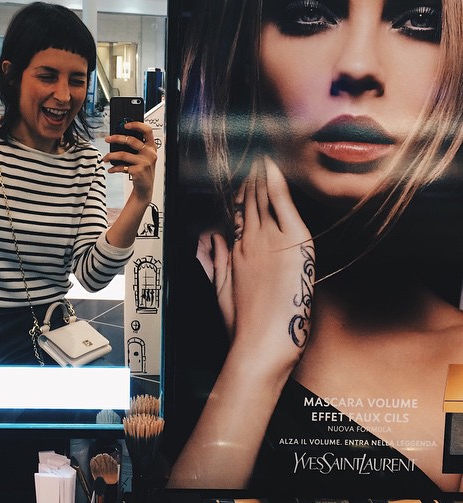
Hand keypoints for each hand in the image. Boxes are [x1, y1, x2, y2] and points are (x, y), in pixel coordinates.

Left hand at [104, 121, 156, 202]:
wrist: (145, 188)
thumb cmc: (143, 170)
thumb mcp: (144, 157)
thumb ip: (136, 147)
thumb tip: (119, 137)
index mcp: (152, 147)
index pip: (147, 131)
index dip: (136, 125)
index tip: (125, 125)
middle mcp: (150, 154)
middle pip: (131, 140)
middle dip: (116, 138)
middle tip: (107, 139)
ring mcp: (144, 162)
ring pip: (123, 154)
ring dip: (111, 156)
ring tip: (105, 158)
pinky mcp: (138, 171)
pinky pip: (122, 167)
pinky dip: (114, 168)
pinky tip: (111, 169)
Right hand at [218, 156, 314, 368]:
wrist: (260, 344)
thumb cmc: (244, 326)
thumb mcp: (222, 290)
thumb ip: (215, 260)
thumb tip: (209, 237)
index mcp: (234, 253)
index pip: (237, 216)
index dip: (240, 197)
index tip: (241, 182)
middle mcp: (248, 241)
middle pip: (248, 203)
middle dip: (249, 181)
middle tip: (250, 159)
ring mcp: (268, 239)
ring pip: (262, 199)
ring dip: (260, 177)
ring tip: (260, 158)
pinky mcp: (292, 242)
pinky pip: (281, 204)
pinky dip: (275, 183)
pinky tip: (271, 167)